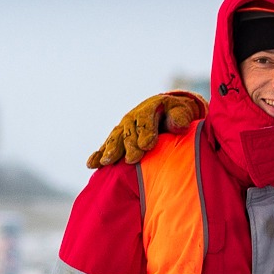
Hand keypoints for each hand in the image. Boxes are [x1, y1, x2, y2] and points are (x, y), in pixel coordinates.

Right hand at [87, 91, 204, 169]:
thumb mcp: (182, 111)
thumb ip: (180, 117)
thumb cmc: (176, 114)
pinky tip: (92, 164)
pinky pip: (107, 145)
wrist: (165, 111)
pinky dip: (99, 154)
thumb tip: (179, 124)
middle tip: (131, 160)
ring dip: (110, 150)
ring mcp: (123, 127)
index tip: (147, 146)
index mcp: (149, 109)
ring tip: (107, 162)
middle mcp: (133, 117)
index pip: (146, 120)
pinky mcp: (118, 137)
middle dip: (129, 146)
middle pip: (129, 132)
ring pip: (116, 139)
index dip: (146, 132)